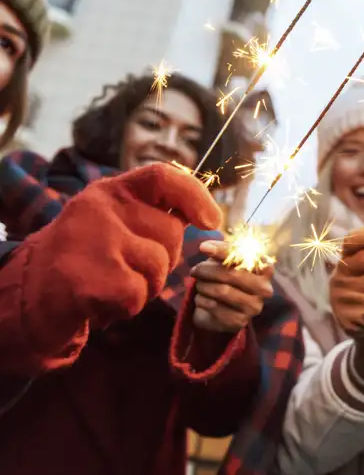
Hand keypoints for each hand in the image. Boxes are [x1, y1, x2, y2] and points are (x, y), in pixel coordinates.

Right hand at [22, 164, 221, 327]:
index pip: (162, 177)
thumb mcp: (114, 223)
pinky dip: (127, 307)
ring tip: (110, 283)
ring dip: (145, 286)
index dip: (195, 195)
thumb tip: (209, 217)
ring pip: (159, 267)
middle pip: (171, 233)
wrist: (31, 294)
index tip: (212, 220)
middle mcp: (99, 208)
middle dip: (163, 259)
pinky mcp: (88, 277)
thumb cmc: (86, 258)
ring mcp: (92, 241)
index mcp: (109, 191)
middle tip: (127, 268)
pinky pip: (139, 295)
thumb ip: (152, 214)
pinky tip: (100, 300)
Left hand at [191, 240, 273, 332]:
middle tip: (194, 270)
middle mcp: (265, 288)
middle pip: (232, 275)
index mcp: (266, 269)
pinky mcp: (241, 322)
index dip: (222, 251)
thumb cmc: (228, 278)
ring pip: (222, 291)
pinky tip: (201, 298)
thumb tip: (206, 247)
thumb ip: (221, 251)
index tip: (202, 247)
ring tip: (199, 284)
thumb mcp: (227, 261)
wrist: (225, 308)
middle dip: (208, 270)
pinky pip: (215, 308)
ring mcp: (254, 307)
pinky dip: (202, 301)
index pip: (244, 256)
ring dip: (203, 286)